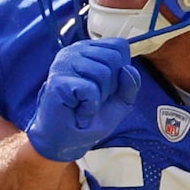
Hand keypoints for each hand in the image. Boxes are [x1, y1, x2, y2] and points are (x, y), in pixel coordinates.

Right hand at [26, 40, 142, 160]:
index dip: (121, 72)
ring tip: (84, 106)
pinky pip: (90, 90)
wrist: (63, 142)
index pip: (120, 46)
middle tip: (93, 100)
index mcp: (89, 50)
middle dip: (111, 86)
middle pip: (114, 58)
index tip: (105, 89)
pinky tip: (78, 113)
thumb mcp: (120, 101)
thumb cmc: (88, 118)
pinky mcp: (58, 81)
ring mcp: (64, 63)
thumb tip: (127, 69)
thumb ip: (131, 84)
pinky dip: (89, 108)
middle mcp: (74, 51)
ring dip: (99, 98)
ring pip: (103, 73)